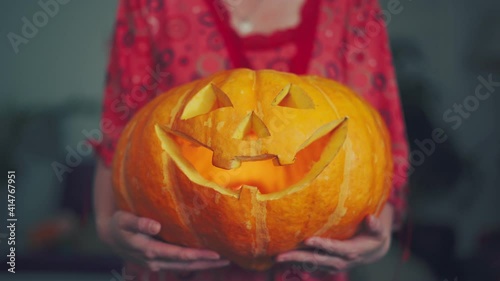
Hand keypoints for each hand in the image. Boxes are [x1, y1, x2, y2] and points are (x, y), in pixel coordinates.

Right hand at [98, 210, 229, 271]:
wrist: (110, 236)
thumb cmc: (118, 224)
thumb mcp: (123, 220)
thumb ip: (138, 223)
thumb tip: (155, 226)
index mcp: (149, 250)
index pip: (179, 255)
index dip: (198, 255)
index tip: (216, 253)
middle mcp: (155, 261)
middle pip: (186, 265)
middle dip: (207, 263)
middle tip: (228, 259)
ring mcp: (157, 264)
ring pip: (185, 267)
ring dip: (204, 265)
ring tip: (224, 261)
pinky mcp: (159, 262)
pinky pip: (180, 265)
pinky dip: (195, 264)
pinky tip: (207, 259)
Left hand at [276, 204, 393, 273]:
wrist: (372, 251)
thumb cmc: (373, 236)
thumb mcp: (378, 232)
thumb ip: (375, 226)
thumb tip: (371, 218)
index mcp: (351, 252)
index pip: (335, 249)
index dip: (322, 245)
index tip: (308, 240)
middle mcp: (340, 261)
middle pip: (317, 260)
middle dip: (298, 257)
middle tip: (280, 255)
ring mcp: (332, 264)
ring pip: (311, 264)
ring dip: (294, 262)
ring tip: (277, 258)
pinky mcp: (326, 264)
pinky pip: (310, 265)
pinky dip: (296, 263)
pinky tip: (283, 259)